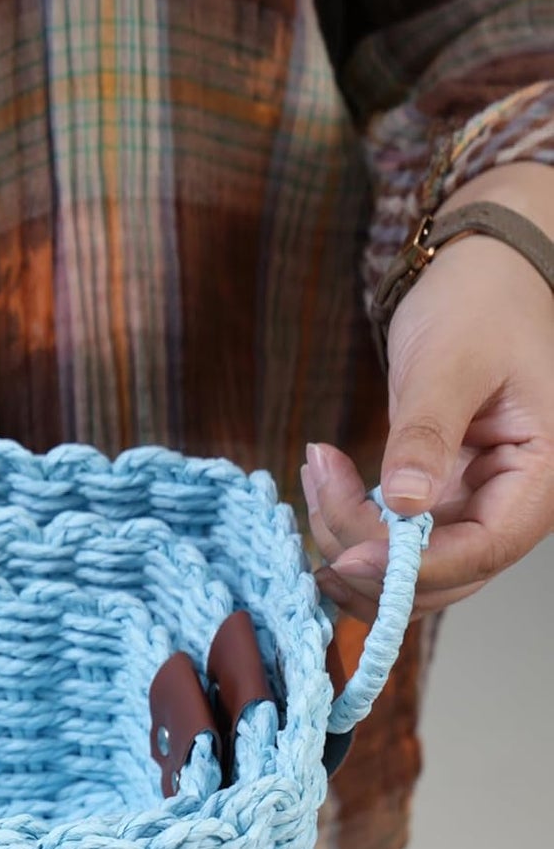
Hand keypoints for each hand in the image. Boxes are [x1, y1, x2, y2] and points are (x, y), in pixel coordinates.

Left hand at [303, 163, 553, 623]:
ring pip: (406, 565)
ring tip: (316, 470)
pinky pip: (390, 538)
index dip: (412, 568)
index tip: (348, 555)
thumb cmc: (479, 305)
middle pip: (440, 574)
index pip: (481, 551)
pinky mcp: (436, 499)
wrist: (478, 275)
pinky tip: (322, 481)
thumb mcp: (450, 363)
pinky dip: (349, 523)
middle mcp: (511, 503)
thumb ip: (427, 434)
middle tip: (318, 494)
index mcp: (539, 475)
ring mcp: (471, 506)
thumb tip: (405, 503)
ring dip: (349, 539)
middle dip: (369, 556)